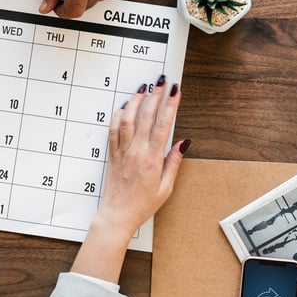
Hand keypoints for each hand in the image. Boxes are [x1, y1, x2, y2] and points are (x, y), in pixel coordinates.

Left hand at [71, 78, 188, 281]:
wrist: (117, 214)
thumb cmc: (143, 205)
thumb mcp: (166, 187)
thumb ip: (174, 162)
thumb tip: (184, 142)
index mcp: (152, 159)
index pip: (162, 125)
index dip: (170, 105)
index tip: (176, 91)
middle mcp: (135, 151)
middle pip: (145, 116)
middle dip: (155, 96)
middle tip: (162, 81)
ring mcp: (122, 151)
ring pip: (127, 119)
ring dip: (135, 101)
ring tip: (143, 88)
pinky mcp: (112, 153)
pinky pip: (114, 129)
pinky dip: (118, 115)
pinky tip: (124, 107)